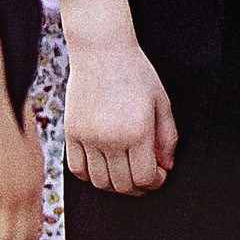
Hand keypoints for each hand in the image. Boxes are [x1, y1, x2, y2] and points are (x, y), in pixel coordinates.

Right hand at [58, 0, 177, 195]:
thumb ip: (168, 137)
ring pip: (99, 182)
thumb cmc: (136, 72)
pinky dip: (91, 176)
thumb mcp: (161, 102)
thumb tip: (166, 165)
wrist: (101, 51)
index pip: (144, 178)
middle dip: (138, 188)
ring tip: (125, 174)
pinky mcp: (71, 133)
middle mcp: (111, 138)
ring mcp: (88, 138)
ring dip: (115, 186)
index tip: (159, 175)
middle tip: (145, 178)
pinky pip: (78, 170)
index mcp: (137, 131)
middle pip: (122, 185)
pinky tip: (103, 168)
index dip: (155, 183)